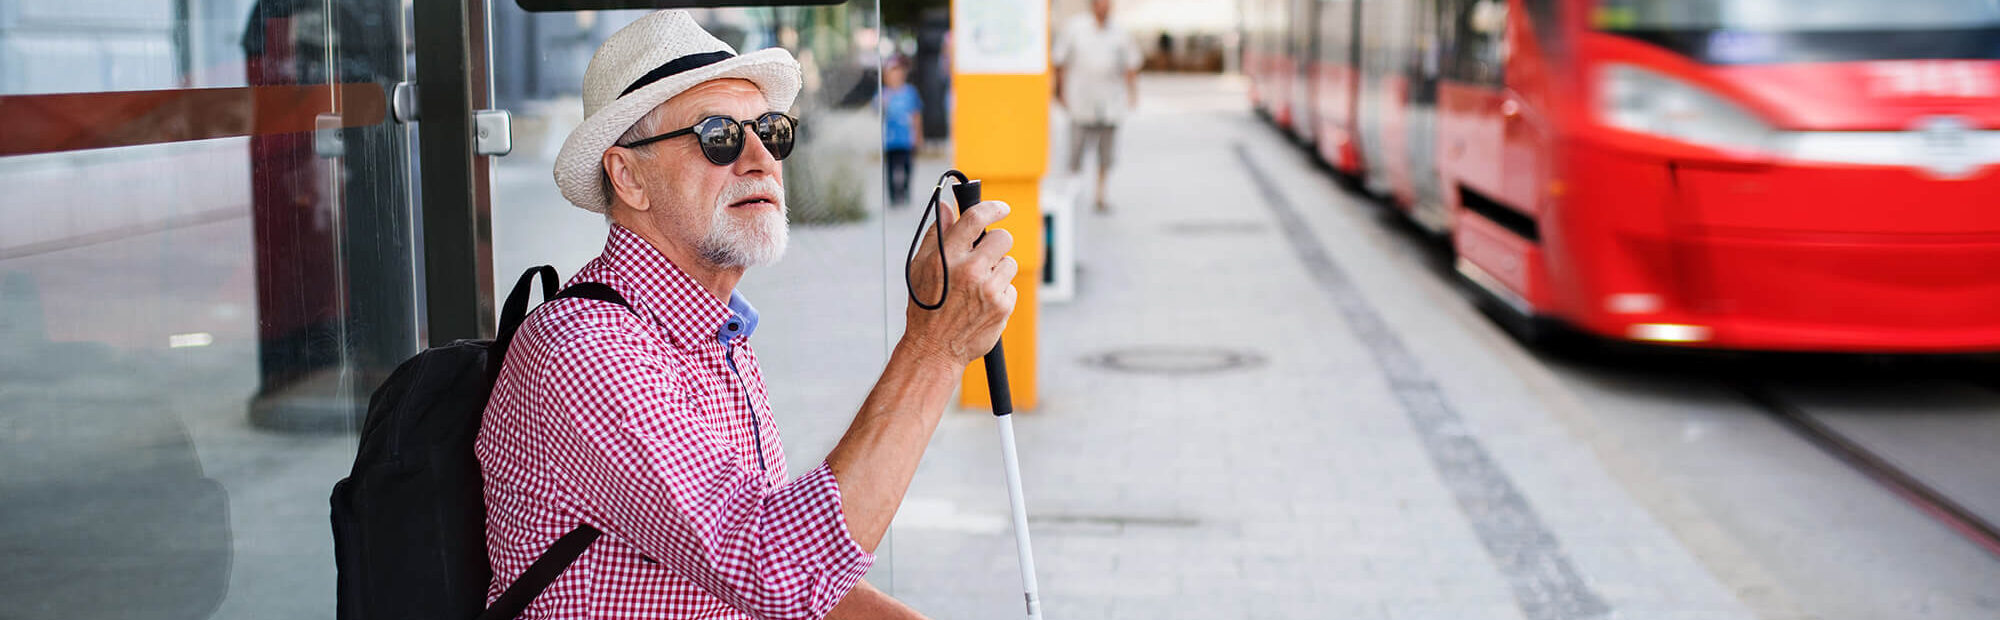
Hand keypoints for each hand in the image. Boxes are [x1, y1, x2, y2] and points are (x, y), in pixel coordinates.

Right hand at [904, 199, 1018, 365]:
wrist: (933, 348)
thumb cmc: (926, 306)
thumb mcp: (920, 267)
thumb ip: (936, 234)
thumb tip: (946, 207)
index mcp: (947, 256)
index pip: (975, 218)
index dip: (992, 208)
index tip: (1001, 208)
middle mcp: (969, 270)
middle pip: (1002, 238)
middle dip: (996, 243)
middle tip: (985, 256)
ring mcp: (988, 289)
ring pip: (1009, 263)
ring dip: (997, 271)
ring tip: (978, 287)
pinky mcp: (1002, 306)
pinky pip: (1011, 287)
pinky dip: (1001, 293)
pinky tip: (982, 304)